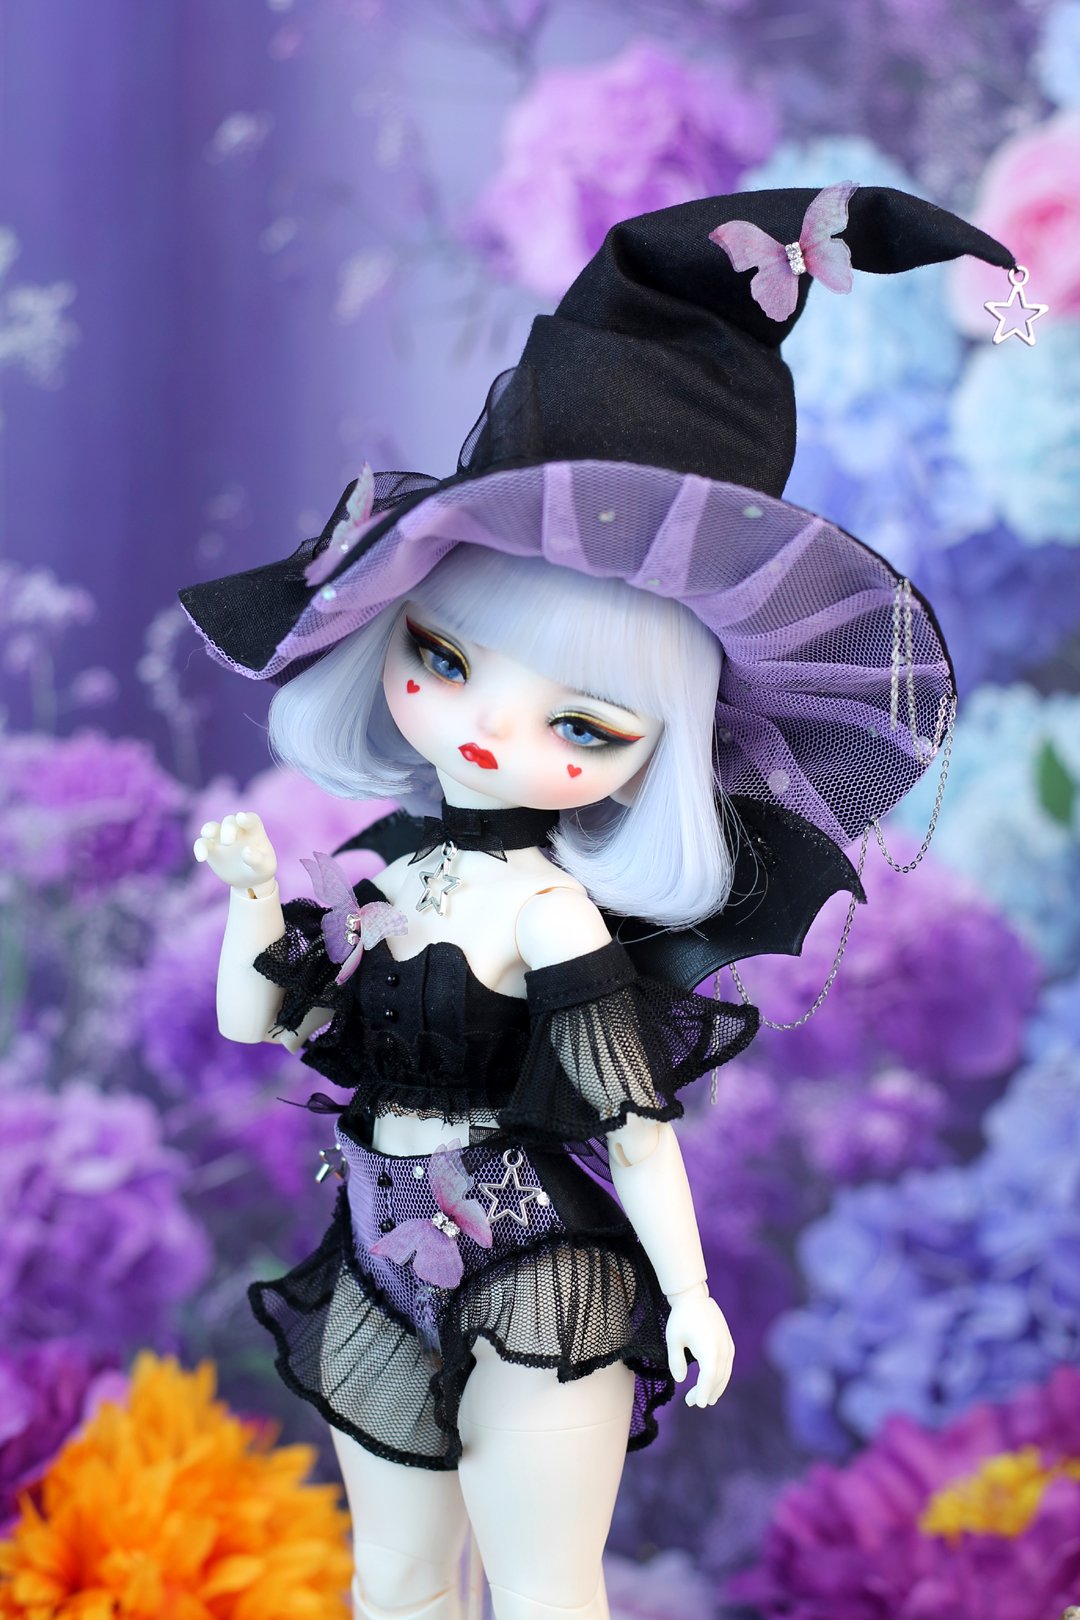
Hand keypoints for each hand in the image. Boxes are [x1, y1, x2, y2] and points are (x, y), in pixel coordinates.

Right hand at [193, 811, 277, 891]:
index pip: (251, 819)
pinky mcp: (210, 848)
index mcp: (253, 831)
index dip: (246, 818)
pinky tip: (201, 858)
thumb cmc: (260, 870)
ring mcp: (221, 837)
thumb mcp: (264, 868)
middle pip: (230, 821)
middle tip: (228, 842)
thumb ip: (258, 860)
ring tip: (208, 835)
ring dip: (209, 829)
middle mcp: (236, 830)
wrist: (248, 880)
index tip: (241, 818)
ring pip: (212, 827)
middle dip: (228, 828)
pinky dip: (199, 848)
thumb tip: (246, 851)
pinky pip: (201, 843)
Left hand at [665, 1287, 734, 1408]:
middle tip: (691, 1402)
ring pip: (725, 1373)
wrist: (695, 1298)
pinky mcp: (728, 1343)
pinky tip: (713, 1383)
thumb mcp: (673, 1339)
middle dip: (706, 1392)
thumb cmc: (681, 1318)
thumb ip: (676, 1361)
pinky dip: (721, 1377)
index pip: (708, 1377)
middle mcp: (722, 1349)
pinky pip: (727, 1365)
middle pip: (717, 1378)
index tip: (699, 1404)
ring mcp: (728, 1346)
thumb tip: (681, 1380)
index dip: (704, 1392)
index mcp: (709, 1349)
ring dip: (716, 1387)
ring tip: (707, 1399)